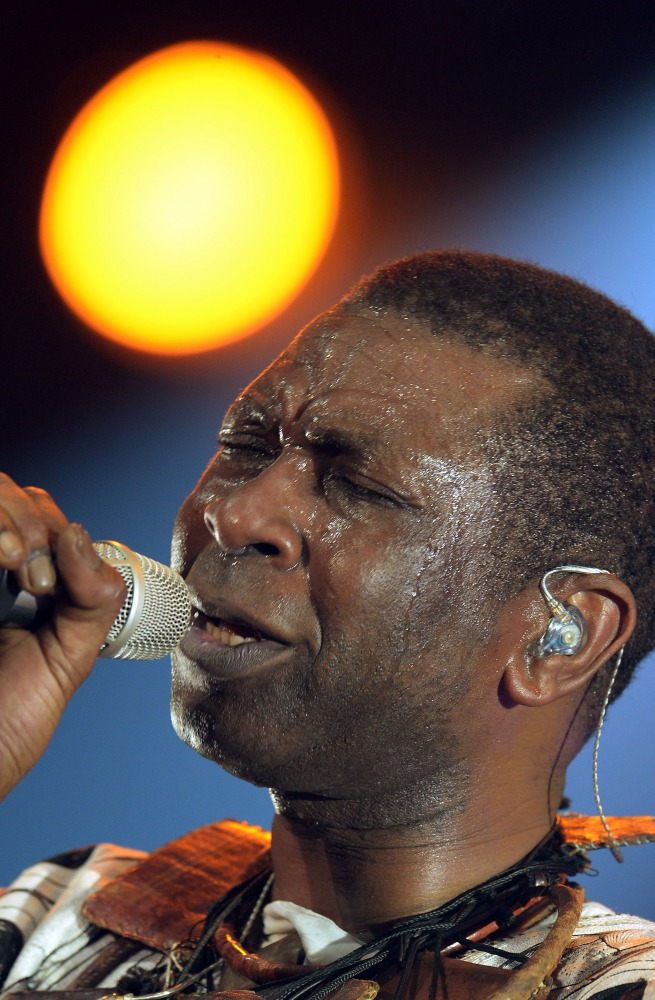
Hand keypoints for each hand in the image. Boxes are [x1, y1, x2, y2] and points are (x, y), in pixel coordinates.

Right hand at [0, 474, 125, 799]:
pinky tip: (2, 555)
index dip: (52, 526)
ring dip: (9, 518)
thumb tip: (82, 537)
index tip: (59, 575)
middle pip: (4, 491)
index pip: (32, 511)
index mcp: (11, 584)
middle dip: (32, 519)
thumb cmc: (2, 728)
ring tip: (18, 563)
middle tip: (39, 575)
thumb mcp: (66, 661)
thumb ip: (92, 601)